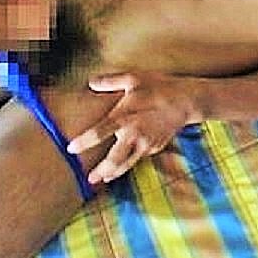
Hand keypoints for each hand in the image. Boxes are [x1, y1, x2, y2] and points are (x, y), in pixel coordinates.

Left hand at [67, 72, 199, 183]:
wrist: (186, 101)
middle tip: (90, 179)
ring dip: (114, 172)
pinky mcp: (155, 147)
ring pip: (127, 164)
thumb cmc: (159, 87)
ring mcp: (146, 143)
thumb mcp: (133, 79)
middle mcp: (134, 134)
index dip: (84, 142)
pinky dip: (130, 161)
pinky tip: (125, 161)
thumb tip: (91, 82)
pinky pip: (140, 157)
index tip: (71, 149)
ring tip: (104, 178)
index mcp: (124, 117)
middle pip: (114, 159)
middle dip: (101, 171)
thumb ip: (110, 81)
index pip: (99, 132)